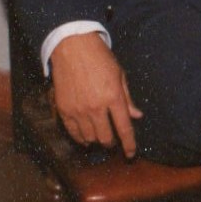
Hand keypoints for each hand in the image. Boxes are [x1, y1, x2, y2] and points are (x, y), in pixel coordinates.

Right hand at [48, 32, 142, 157]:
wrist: (73, 48)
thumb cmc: (100, 58)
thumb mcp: (120, 75)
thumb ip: (127, 98)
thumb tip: (137, 116)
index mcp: (113, 97)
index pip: (124, 128)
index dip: (129, 144)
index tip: (131, 154)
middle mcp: (96, 107)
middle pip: (106, 138)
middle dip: (112, 144)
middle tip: (114, 141)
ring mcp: (78, 110)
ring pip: (89, 138)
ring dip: (96, 141)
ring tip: (100, 138)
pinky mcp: (63, 110)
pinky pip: (73, 133)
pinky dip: (80, 138)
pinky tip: (85, 137)